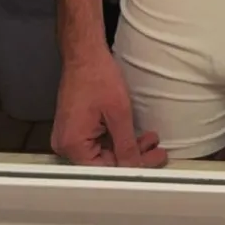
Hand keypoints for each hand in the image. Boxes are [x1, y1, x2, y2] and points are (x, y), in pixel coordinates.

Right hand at [51, 44, 166, 167]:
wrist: (85, 54)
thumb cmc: (98, 77)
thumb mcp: (118, 113)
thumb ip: (126, 145)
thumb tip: (134, 167)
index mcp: (73, 145)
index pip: (105, 170)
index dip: (132, 167)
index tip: (153, 162)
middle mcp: (67, 145)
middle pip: (104, 162)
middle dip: (134, 156)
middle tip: (158, 151)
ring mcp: (70, 136)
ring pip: (104, 151)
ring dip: (129, 146)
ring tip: (151, 140)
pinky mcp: (77, 128)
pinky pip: (99, 140)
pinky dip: (118, 138)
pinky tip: (136, 135)